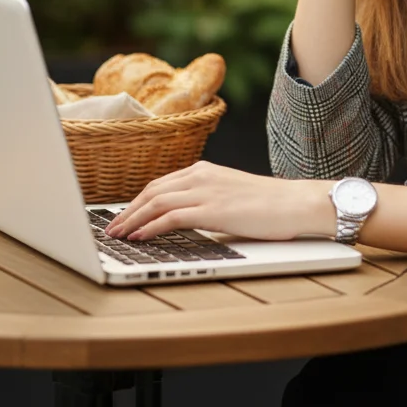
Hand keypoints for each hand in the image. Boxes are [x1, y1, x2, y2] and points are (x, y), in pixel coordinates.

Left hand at [103, 161, 332, 240]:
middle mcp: (201, 175)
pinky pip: (171, 216)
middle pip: (151, 190)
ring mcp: (206, 190)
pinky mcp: (213, 208)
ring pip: (156, 202)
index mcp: (205, 170)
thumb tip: (183, 221)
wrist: (295, 203)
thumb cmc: (269, 204)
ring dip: (132, 220)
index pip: (160, 184)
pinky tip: (139, 237)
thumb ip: (206, 201)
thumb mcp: (231, 196)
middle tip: (111, 229)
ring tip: (118, 235)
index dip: (137, 201)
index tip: (123, 217)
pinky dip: (151, 226)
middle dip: (127, 211)